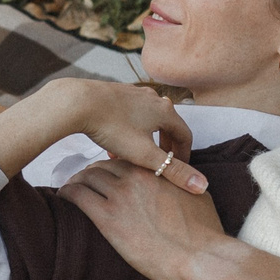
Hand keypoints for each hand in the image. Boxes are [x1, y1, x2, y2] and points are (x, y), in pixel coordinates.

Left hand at [0, 79, 205, 190]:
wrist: (78, 102)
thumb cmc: (112, 127)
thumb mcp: (144, 155)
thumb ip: (173, 171)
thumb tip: (202, 186)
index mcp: (165, 111)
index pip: (185, 135)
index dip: (184, 156)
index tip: (178, 171)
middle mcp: (153, 98)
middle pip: (167, 126)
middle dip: (165, 148)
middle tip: (160, 166)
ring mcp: (134, 93)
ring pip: (147, 120)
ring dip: (146, 140)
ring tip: (136, 160)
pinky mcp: (115, 92)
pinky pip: (130, 114)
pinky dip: (130, 130)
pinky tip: (115, 146)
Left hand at [59, 160, 231, 279]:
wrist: (200, 258)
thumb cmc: (204, 232)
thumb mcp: (197, 195)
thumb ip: (182, 184)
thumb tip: (184, 182)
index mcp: (155, 171)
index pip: (125, 159)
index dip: (113, 166)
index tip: (107, 173)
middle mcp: (135, 177)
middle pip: (102, 165)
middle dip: (92, 172)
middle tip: (85, 181)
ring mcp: (120, 196)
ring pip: (86, 177)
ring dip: (76, 181)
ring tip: (70, 188)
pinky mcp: (107, 218)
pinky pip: (77, 196)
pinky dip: (67, 193)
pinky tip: (62, 197)